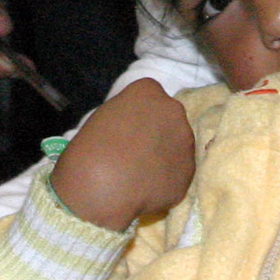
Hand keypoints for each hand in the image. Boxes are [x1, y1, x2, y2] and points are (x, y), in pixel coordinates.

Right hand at [51, 78, 195, 230]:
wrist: (100, 189)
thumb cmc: (90, 150)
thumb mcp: (103, 117)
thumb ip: (127, 114)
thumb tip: (135, 127)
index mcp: (148, 90)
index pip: (149, 95)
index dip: (138, 115)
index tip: (127, 131)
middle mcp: (173, 109)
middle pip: (168, 117)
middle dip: (156, 131)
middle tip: (136, 153)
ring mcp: (185, 139)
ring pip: (177, 144)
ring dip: (165, 155)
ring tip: (141, 176)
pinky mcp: (189, 169)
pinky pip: (179, 172)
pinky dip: (167, 180)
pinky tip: (147, 190)